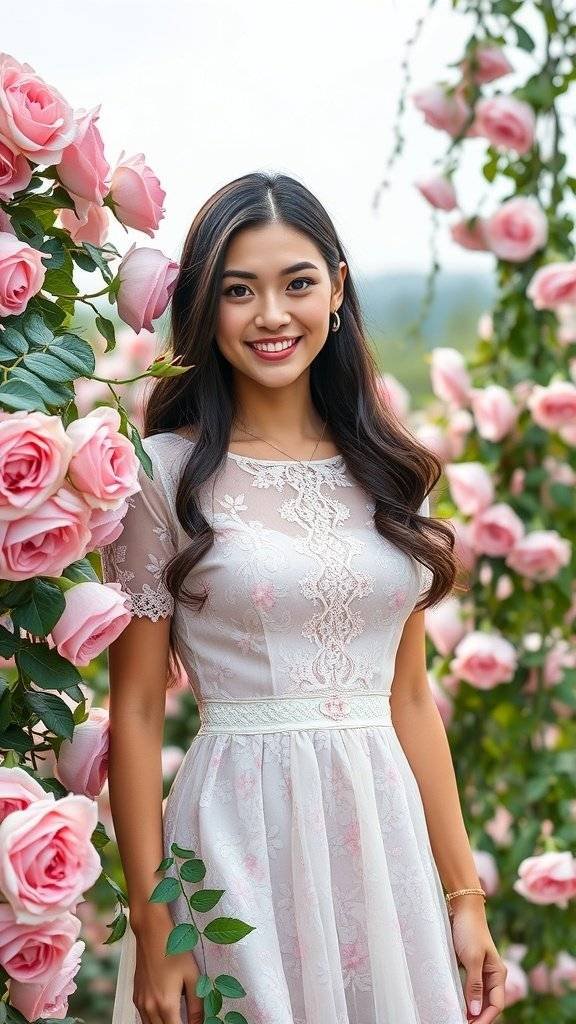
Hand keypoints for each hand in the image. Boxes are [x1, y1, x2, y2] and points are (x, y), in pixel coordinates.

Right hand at [132, 906, 202, 1023]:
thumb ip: (196, 1006)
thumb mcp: (192, 976)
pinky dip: (154, 1021)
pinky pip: (144, 1018)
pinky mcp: (135, 996)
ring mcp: (140, 1003)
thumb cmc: (174, 950)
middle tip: (186, 1020)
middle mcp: (150, 1007)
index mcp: (166, 1004)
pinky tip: (164, 1012)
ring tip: (177, 1017)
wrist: (151, 933)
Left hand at [449, 901, 506, 1023]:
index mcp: (498, 974)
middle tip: (460, 1023)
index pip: (496, 1005)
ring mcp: (481, 972)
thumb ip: (474, 985)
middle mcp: (492, 976)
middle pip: (488, 1004)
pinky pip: (469, 989)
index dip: (484, 1018)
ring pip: (478, 998)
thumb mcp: (472, 959)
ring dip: (470, 1009)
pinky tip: (456, 1004)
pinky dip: (464, 998)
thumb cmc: (469, 931)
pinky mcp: (470, 967)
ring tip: (457, 1017)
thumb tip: (475, 1011)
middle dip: (477, 1017)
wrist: (463, 909)